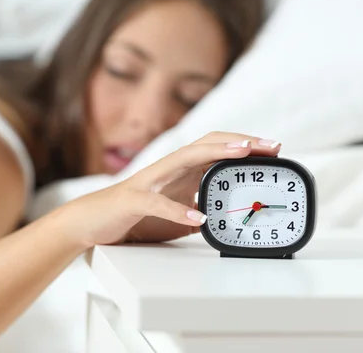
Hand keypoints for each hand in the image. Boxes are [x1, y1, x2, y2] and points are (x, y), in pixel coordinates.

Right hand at [57, 132, 281, 246]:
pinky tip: (197, 217)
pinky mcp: (133, 201)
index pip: (214, 148)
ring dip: (215, 155)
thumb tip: (222, 216)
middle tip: (270, 146)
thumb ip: (196, 206)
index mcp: (177, 171)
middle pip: (206, 144)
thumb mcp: (174, 210)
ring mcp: (149, 182)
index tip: (272, 149)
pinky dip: (178, 210)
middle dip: (240, 142)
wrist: (91, 221)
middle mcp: (166, 169)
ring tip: (242, 155)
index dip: (243, 145)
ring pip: (184, 159)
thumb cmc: (133, 215)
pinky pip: (158, 203)